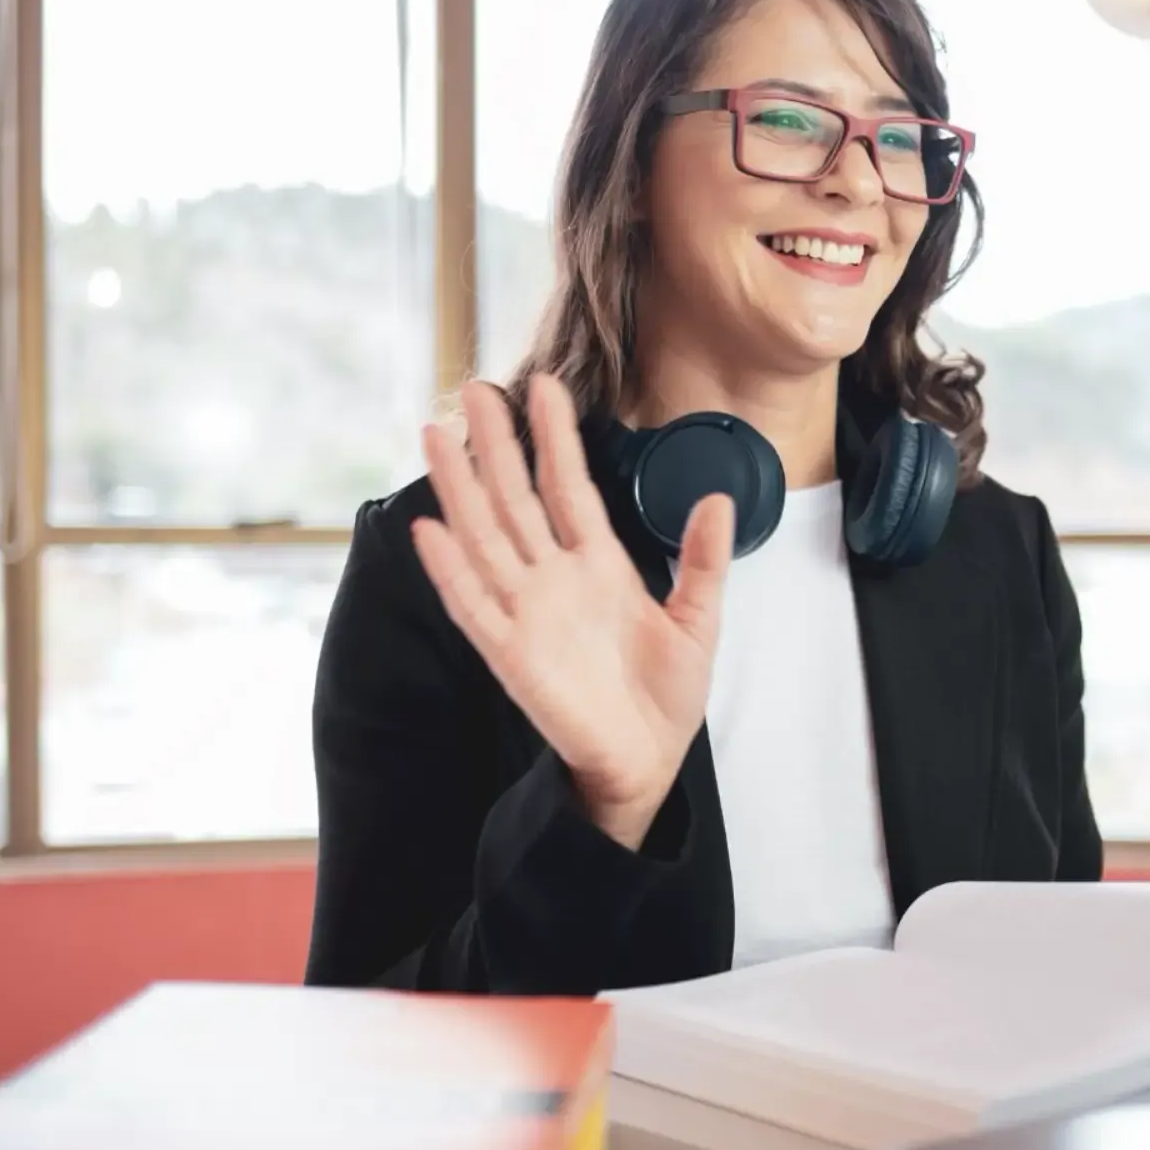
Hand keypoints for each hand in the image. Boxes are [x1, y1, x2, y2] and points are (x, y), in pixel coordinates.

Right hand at [409, 374, 733, 848]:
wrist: (649, 761)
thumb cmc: (667, 696)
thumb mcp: (699, 620)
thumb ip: (703, 560)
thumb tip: (718, 498)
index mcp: (599, 564)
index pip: (569, 486)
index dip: (555, 438)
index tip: (544, 388)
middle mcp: (555, 579)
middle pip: (517, 498)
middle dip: (497, 445)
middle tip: (477, 389)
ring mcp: (528, 612)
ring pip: (486, 537)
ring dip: (460, 489)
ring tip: (437, 436)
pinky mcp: (511, 654)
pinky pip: (474, 606)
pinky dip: (451, 571)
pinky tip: (431, 530)